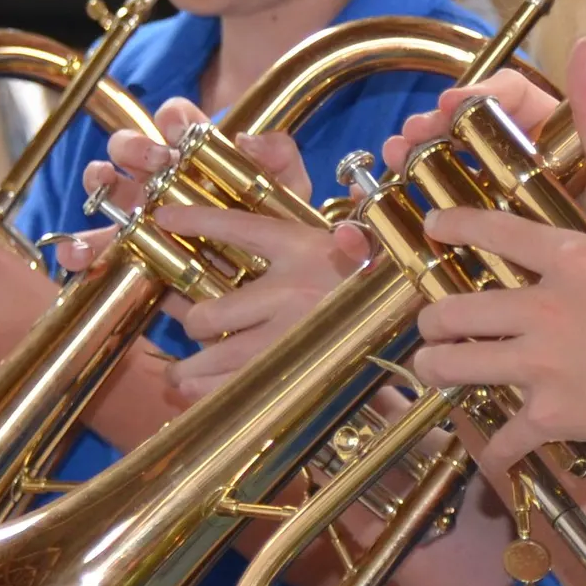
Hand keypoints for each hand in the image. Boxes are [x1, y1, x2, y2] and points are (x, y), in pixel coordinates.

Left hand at [165, 176, 371, 394]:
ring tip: (184, 374)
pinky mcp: (295, 376)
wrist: (423, 327)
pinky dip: (207, 395)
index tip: (162, 218)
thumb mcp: (352, 245)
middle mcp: (291, 292)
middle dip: (194, 323)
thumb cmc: (381, 286)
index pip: (238, 227)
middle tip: (194, 328)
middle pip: (208, 313)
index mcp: (304, 248)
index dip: (197, 220)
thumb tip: (279, 190)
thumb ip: (310, 231)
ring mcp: (291, 338)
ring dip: (191, 369)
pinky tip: (199, 395)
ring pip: (212, 355)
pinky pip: (231, 390)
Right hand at [386, 38, 585, 229]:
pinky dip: (399, 207)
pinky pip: (430, 219)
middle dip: (432, 123)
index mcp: (555, 142)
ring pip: (441, 168)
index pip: (513, 98)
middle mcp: (520, 168)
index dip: (479, 92)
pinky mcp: (470, 247)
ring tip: (394, 156)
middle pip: (466, 129)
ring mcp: (493, 208)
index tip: (451, 105)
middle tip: (412, 134)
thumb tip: (583, 46)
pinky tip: (383, 201)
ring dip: (410, 155)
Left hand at [410, 198, 585, 480]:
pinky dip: (497, 450)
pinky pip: (503, 435)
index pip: (500, 232)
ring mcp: (541, 363)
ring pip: (455, 364)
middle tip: (431, 325)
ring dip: (436, 368)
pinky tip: (494, 455)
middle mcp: (546, 307)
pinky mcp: (549, 413)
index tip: (434, 225)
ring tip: (430, 370)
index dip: (458, 225)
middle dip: (433, 319)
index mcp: (578, 261)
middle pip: (456, 309)